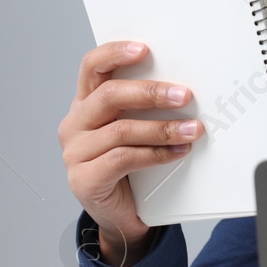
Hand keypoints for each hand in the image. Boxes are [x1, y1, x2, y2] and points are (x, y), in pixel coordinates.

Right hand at [58, 41, 204, 265]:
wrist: (120, 217)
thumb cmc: (130, 168)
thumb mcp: (134, 131)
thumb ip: (143, 109)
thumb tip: (182, 88)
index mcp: (84, 104)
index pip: (91, 67)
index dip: (115, 53)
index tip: (144, 49)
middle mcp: (75, 125)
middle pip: (109, 96)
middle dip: (151, 93)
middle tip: (184, 95)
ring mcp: (75, 153)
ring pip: (121, 129)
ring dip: (162, 128)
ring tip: (191, 129)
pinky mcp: (85, 179)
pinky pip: (123, 159)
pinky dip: (156, 154)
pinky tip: (177, 152)